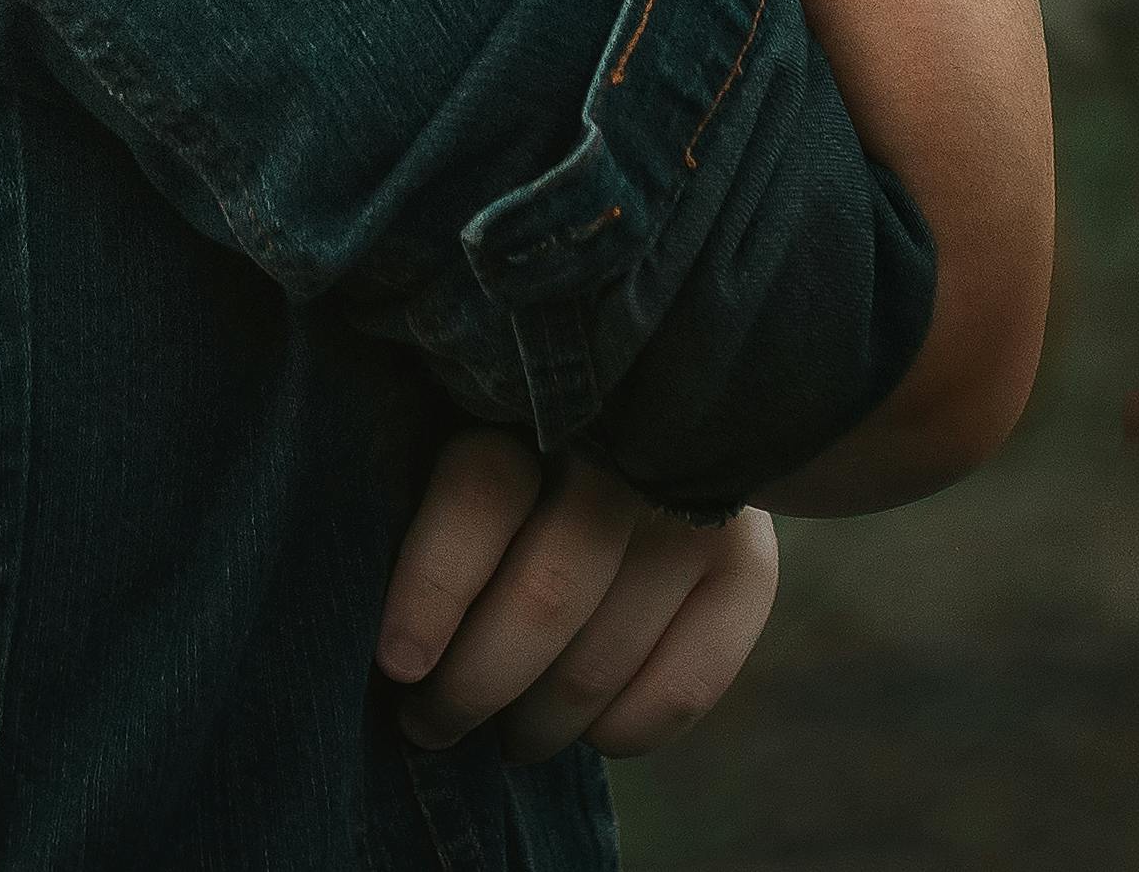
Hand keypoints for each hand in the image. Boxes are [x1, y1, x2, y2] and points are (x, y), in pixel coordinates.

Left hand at [379, 428, 781, 759]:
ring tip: (500, 738)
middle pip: (546, 594)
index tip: (397, 664)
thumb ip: (436, 499)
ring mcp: (699, 509)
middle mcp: (628, 449)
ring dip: (538, 723)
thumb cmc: (516, 448)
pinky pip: (686, 685)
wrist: (650, 423)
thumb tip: (387, 630)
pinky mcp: (751, 566)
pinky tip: (591, 734)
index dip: (435, 588)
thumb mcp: (461, 434)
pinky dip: (627, 728)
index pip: (482, 493)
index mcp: (533, 400)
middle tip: (429, 725)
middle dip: (474, 686)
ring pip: (603, 655)